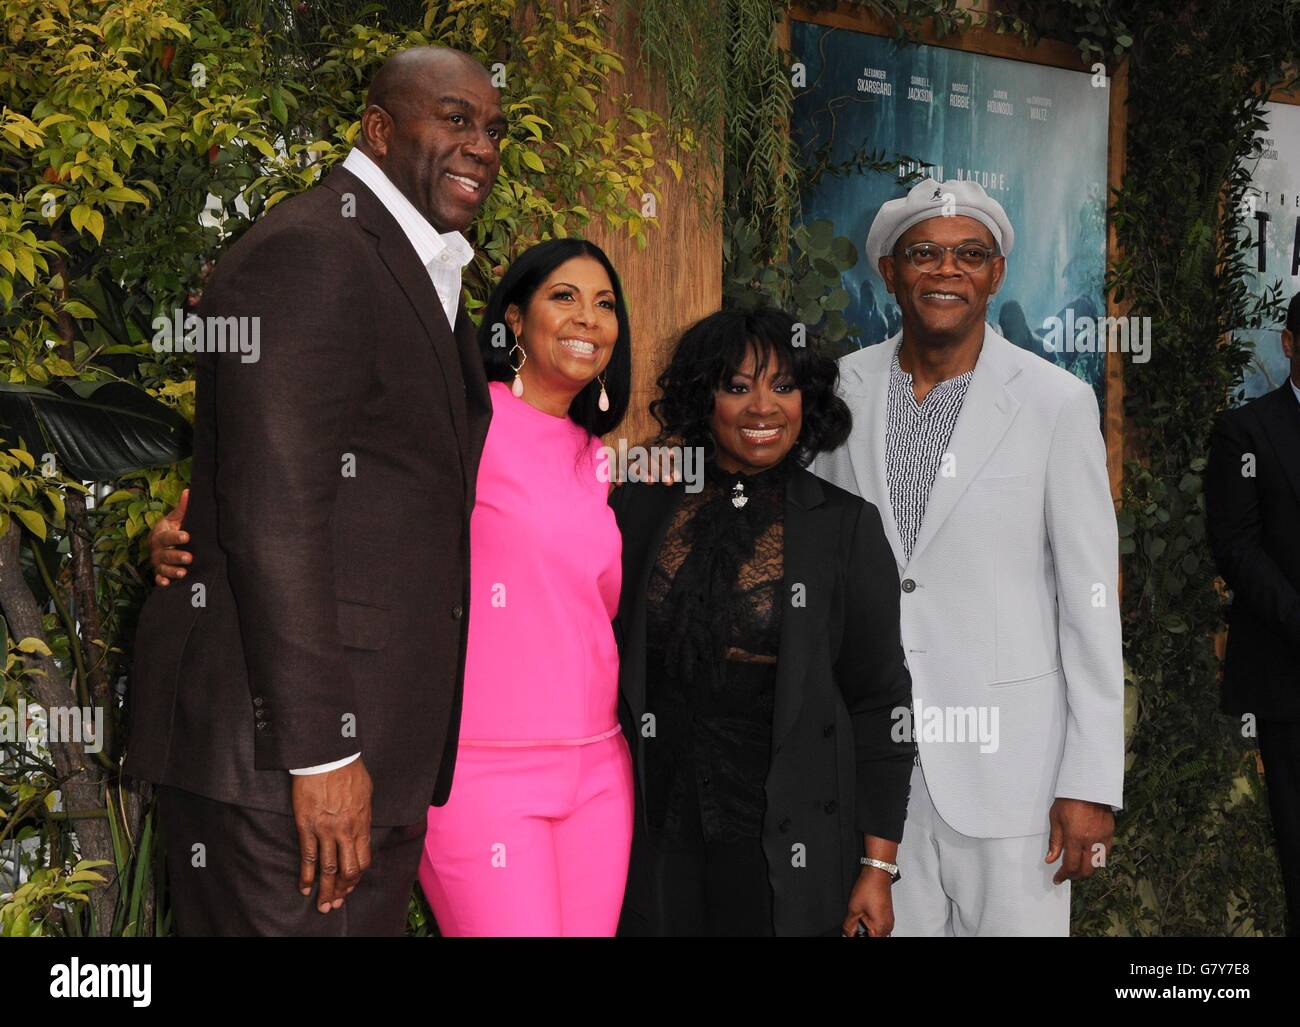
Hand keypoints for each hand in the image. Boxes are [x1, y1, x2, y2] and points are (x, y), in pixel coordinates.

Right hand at [148, 489, 190, 585]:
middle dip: (176, 556)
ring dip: (172, 570)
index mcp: (160, 535)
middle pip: (165, 554)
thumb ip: (182, 508)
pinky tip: (167, 583)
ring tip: (183, 572)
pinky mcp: (160, 572)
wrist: (161, 543)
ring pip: (162, 567)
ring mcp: (158, 562)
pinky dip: (161, 581)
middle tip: (189, 558)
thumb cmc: (171, 529)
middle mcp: (157, 549)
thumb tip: (189, 491)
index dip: (176, 537)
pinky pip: (158, 578)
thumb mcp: (175, 519)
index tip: (186, 536)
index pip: (167, 536)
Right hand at [292, 757, 373, 912]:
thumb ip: (364, 816)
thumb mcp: (367, 793)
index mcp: (362, 823)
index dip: (357, 877)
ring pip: (328, 868)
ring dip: (326, 890)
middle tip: (336, 903)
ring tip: (323, 905)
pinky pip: (308, 856)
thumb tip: (362, 830)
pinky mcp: (307, 826)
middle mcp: (346, 831)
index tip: (350, 886)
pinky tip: (305, 888)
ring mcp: (326, 830)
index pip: (363, 860)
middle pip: (347, 870)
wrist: (328, 758)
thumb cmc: (349, 771)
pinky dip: (307, 875)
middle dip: (342, 890)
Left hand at [841, 866, 893, 936]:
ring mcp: (889, 921)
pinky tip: (865, 917)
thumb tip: (847, 934)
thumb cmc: (870, 887)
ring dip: (868, 930)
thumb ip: (849, 926)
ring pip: (878, 933)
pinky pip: (880, 926)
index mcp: (880, 927)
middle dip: (864, 933)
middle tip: (854, 927)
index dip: (858, 937)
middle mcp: (888, 926)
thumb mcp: (853, 909)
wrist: (877, 874)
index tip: (852, 933)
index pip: (870, 940)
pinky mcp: (887, 916)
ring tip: (860, 919)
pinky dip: (872, 925)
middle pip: (875, 937)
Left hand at [1045, 797, 1113, 883]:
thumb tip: (1050, 860)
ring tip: (1076, 867)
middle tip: (1067, 875)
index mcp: (1075, 838)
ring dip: (1087, 870)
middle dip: (1075, 876)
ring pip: (1097, 864)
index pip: (1070, 865)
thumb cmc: (1069, 800)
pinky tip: (1088, 857)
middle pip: (1086, 870)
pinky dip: (1097, 860)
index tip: (1057, 878)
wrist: (1088, 787)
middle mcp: (1091, 841)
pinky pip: (1105, 854)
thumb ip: (1054, 842)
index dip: (1063, 875)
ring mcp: (1103, 838)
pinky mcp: (1110, 834)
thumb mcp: (1055, 820)